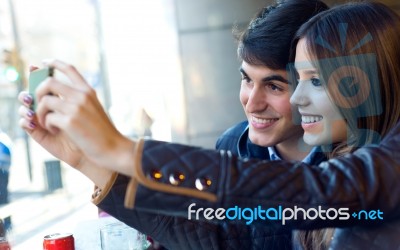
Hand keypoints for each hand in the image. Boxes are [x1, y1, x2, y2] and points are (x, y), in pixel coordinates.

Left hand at [21, 60, 134, 174]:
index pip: (69, 69)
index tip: (43, 64)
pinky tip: (56, 131)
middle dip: (38, 92)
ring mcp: (76, 108)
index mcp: (88, 91)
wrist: (113, 148)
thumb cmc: (102, 133)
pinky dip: (47, 126)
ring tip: (47, 123)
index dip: (54, 63)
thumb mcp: (93, 109)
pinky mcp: (70, 122)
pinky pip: (47, 118)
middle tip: (39, 105)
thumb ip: (78, 99)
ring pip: (44, 101)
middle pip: (49, 82)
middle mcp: (82, 96)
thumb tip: (54, 94)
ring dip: (40, 113)